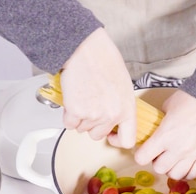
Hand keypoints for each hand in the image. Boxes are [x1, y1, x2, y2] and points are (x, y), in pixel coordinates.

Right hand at [60, 28, 135, 148]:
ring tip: (83, 98)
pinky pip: (69, 124)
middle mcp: (112, 115)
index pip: (128, 140)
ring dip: (80, 118)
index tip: (111, 135)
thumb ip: (121, 106)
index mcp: (127, 109)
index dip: (117, 140)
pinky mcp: (76, 112)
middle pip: (98, 135)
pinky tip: (73, 100)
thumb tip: (116, 117)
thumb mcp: (124, 86)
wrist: (86, 50)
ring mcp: (93, 115)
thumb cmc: (104, 61)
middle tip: (90, 108)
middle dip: (93, 125)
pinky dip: (68, 115)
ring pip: (82, 129)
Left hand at [134, 90, 195, 179]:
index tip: (143, 151)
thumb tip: (155, 127)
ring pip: (176, 175)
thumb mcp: (168, 107)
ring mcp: (193, 154)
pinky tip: (185, 166)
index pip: (142, 158)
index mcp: (165, 135)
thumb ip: (159, 121)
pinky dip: (187, 173)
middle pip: (159, 169)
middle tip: (159, 154)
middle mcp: (178, 148)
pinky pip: (194, 174)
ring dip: (171, 169)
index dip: (140, 155)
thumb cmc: (192, 99)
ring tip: (172, 161)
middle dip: (156, 162)